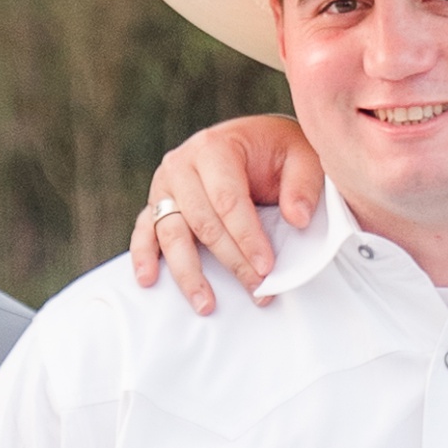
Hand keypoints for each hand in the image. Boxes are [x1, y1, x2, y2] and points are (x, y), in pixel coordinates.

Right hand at [129, 119, 323, 314]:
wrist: (252, 142)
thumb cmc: (276, 152)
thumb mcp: (302, 157)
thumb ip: (303, 185)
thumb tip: (297, 219)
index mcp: (214, 147)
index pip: (228, 200)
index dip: (247, 237)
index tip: (266, 267)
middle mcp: (181, 165)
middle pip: (202, 222)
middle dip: (231, 260)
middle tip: (255, 288)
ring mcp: (164, 186)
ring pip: (172, 234)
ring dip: (188, 273)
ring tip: (206, 304)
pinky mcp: (156, 204)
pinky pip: (145, 232)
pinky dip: (144, 256)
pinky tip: (148, 280)